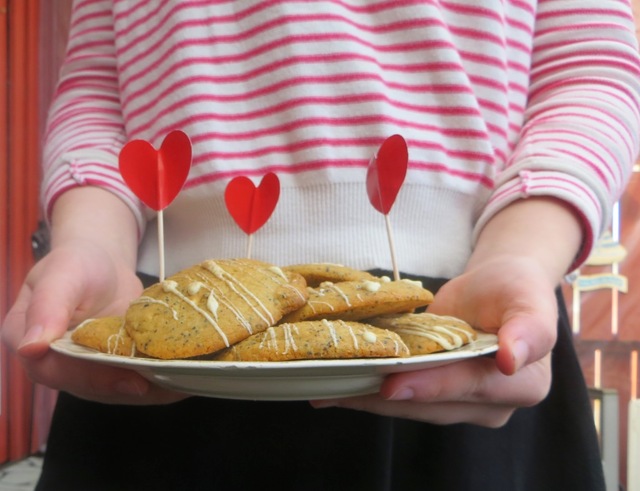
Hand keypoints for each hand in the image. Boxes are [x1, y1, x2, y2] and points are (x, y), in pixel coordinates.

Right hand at [1, 188, 186, 404]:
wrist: (101, 264)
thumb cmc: (78, 262)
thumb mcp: (62, 275)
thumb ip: (48, 307)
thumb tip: (31, 347)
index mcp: (30, 343)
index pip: (57, 371)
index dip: (94, 378)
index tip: (132, 380)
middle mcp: (55, 364)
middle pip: (92, 386)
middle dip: (131, 386)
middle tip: (169, 384)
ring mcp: (86, 370)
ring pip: (117, 388)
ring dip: (151, 389)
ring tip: (184, 384)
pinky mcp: (112, 367)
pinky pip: (133, 379)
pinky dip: (159, 381)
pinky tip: (186, 377)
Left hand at [311, 256, 555, 426]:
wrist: (497, 289)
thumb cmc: (515, 288)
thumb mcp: (530, 298)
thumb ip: (529, 328)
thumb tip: (513, 359)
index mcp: (522, 385)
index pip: (470, 386)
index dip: (432, 385)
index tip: (393, 385)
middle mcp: (490, 405)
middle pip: (432, 403)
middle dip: (384, 396)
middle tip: (339, 388)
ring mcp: (459, 404)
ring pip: (410, 405)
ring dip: (368, 398)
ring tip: (326, 390)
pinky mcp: (433, 395)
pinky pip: (399, 396)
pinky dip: (367, 393)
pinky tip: (334, 390)